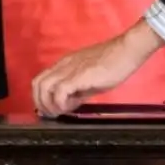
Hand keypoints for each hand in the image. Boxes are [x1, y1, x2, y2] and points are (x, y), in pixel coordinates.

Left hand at [31, 22, 163, 116]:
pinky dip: (60, 102)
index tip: (53, 109)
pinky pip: (60, 91)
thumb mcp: (90, 78)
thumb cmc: (114, 62)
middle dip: (41, 103)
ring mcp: (70, 69)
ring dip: (48, 104)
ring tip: (62, 112)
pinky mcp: (79, 75)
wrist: (127, 50)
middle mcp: (63, 65)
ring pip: (43, 86)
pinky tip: (71, 107)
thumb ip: (78, 90)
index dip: (42, 97)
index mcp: (65, 64)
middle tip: (54, 114)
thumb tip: (70, 103)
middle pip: (37, 84)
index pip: (42, 80)